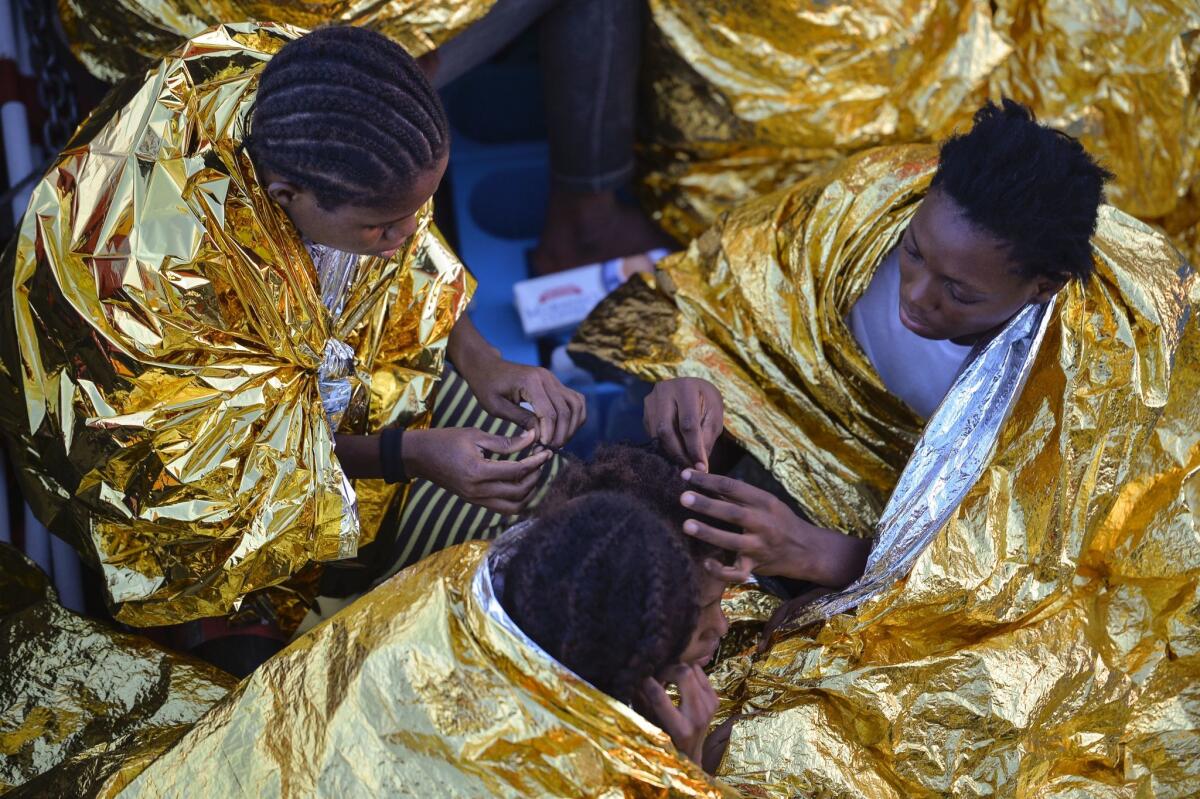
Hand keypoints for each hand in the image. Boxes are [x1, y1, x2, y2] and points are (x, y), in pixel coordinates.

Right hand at [402, 427, 550, 513]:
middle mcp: (478, 491)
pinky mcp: (474, 502)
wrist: (419, 456)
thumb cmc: (446, 440)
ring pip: (512, 507)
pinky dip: (515, 499)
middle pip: (518, 492)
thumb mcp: (475, 435)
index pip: (517, 471)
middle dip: (534, 477)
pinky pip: (501, 508)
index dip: (535, 462)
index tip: (546, 452)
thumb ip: (505, 441)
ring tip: (532, 474)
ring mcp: (475, 499)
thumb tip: (531, 439)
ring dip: (527, 493)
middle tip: (540, 462)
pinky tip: (519, 483)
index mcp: (478, 472)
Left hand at [463, 358, 585, 448]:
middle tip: (551, 449)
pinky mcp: (555, 383)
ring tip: (559, 441)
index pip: (549, 413)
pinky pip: (574, 400)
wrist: (486, 366)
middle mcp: (546, 378)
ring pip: (576, 404)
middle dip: (562, 433)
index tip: (542, 448)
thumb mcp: (496, 407)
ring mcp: (553, 379)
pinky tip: (564, 430)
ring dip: (572, 425)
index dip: (549, 434)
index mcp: (530, 382)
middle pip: (566, 410)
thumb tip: (540, 436)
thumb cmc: (487, 386)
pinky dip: (575, 416)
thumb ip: (520, 419)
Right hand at [639, 665, 718, 766]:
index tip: (641, 680)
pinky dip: (688, 671)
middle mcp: (698, 716)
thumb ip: (642, 705)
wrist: (691, 752)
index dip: (648, 683)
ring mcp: (710, 706)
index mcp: (680, 729)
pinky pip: (700, 672)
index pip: (661, 698)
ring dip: (677, 669)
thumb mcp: (651, 726)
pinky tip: (679, 680)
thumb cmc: (666, 741)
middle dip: (666, 670)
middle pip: (684, 674)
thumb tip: (633, 682)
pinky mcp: (715, 699)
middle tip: (657, 676)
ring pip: (693, 669)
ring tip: (667, 678)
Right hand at [643, 378, 723, 469]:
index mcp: (686, 388)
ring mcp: (650, 402)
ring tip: (684, 464)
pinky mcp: (645, 412)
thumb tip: (699, 466)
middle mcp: (663, 391)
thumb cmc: (707, 403)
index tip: (701, 467)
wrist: (692, 388)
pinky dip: (664, 448)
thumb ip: (706, 439)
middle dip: (678, 454)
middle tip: (690, 469)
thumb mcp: (714, 417)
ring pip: (656, 435)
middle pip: (666, 430)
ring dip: (670, 453)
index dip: (694, 448)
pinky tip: (675, 454)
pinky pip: (652, 435)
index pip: (688, 423)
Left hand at [679, 470, 869, 587]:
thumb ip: (740, 495)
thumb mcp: (767, 503)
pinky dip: (720, 570)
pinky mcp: (756, 566)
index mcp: (764, 501)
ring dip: (708, 533)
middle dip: (707, 504)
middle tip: (683, 497)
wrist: (808, 550)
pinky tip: (706, 563)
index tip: (686, 474)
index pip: (733, 486)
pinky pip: (736, 572)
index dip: (708, 480)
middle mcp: (763, 523)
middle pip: (732, 512)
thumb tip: (706, 481)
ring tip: (686, 525)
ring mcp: (760, 546)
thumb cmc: (781, 521)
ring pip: (732, 541)